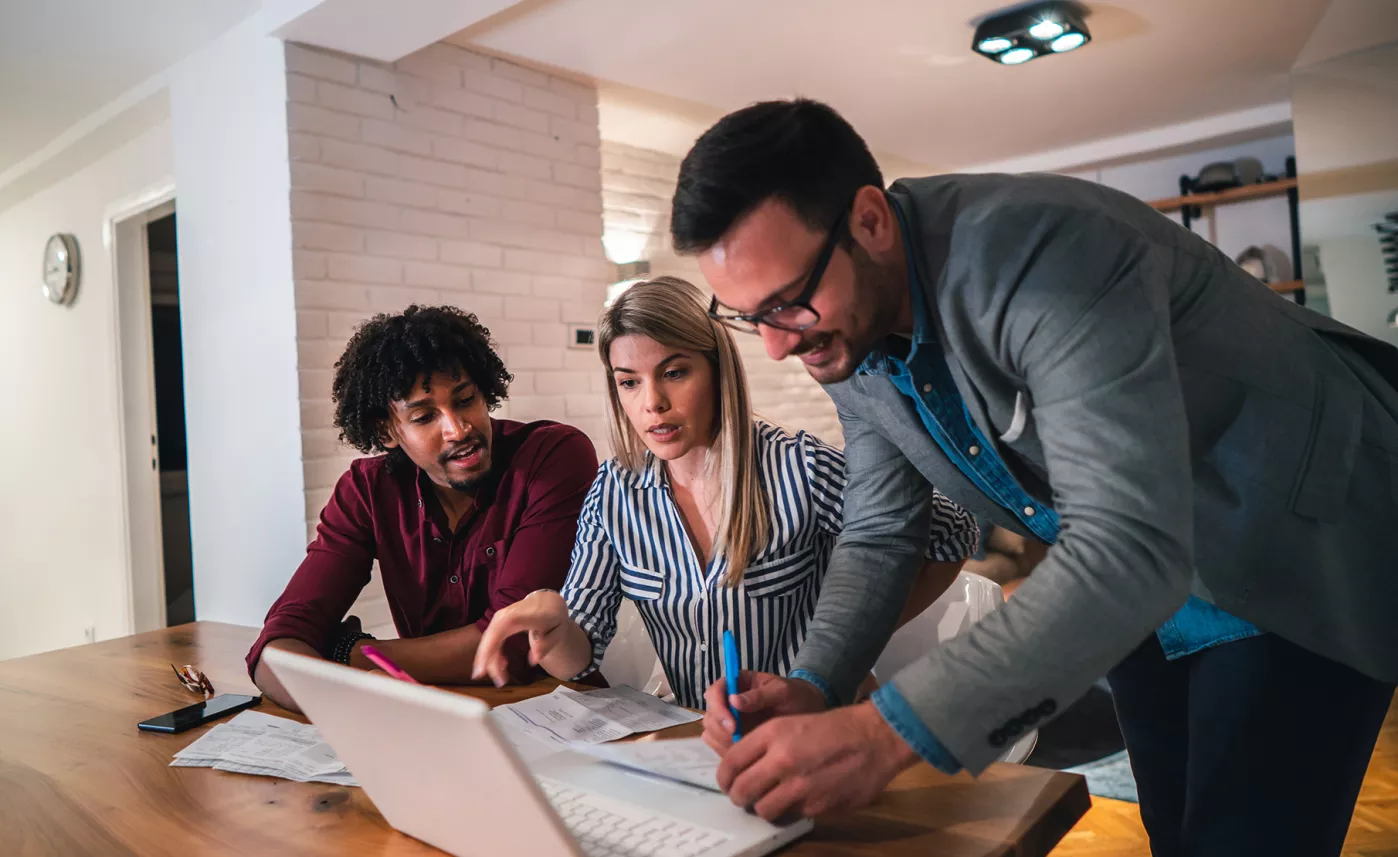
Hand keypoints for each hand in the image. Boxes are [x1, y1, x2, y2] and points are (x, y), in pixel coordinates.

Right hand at [471, 590, 568, 685]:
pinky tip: (503, 666)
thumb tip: (534, 659)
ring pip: (488, 640)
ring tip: (503, 678)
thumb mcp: (558, 630)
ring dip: (490, 661)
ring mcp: (500, 617)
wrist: (547, 601)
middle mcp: (506, 614)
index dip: (489, 647)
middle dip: (487, 660)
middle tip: (499, 681)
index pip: (502, 628)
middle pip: (491, 637)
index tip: (483, 668)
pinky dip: (492, 655)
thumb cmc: (553, 617)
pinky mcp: (497, 622)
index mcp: (523, 614)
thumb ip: (546, 644)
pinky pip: (491, 639)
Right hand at [701, 671, 826, 753]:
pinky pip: (720, 747)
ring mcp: (730, 722)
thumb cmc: (795, 696)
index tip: (732, 724)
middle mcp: (728, 703)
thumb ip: (759, 695)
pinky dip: (727, 753)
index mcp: (737, 684)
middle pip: (710, 716)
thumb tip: (734, 700)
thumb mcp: (782, 691)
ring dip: (722, 743)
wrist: (808, 713)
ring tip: (744, 747)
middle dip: (720, 729)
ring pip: (712, 733)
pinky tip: (745, 755)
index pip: (715, 692)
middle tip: (738, 739)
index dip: (718, 708)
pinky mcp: (734, 739)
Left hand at [719, 703, 918, 820]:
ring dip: (764, 807)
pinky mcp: (816, 806)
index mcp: (772, 734)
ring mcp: (799, 786)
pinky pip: (792, 814)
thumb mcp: (792, 723)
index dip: (723, 778)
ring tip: (773, 799)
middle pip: (741, 791)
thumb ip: (763, 745)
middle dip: (739, 797)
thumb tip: (741, 768)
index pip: (731, 763)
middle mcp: (781, 760)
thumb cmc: (833, 728)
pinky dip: (793, 809)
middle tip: (744, 796)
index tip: (727, 783)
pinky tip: (804, 797)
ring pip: (762, 809)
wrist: (874, 738)